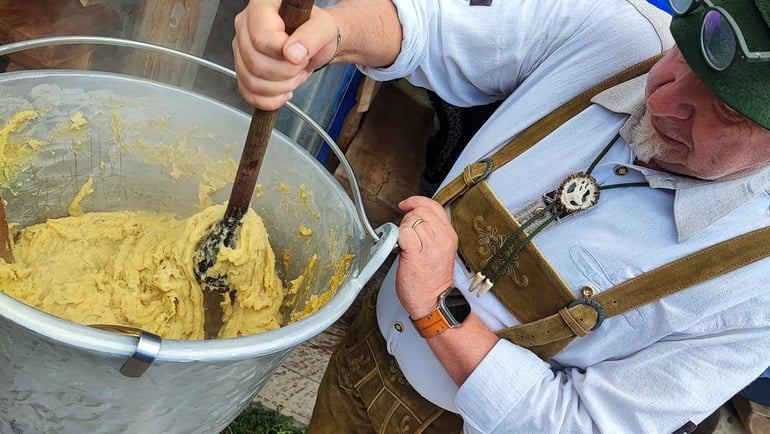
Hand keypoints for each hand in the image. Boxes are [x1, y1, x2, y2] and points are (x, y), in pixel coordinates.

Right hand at [232, 0, 339, 109]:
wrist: (314, 43)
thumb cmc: (316, 30)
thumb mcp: (324, 28)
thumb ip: (311, 36)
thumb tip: (293, 53)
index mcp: (262, 6)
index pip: (262, 38)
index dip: (284, 54)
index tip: (300, 54)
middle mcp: (246, 24)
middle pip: (255, 62)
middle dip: (285, 73)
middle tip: (301, 65)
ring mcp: (241, 47)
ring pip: (250, 80)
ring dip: (279, 87)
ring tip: (295, 75)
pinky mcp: (242, 67)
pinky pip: (247, 91)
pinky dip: (268, 99)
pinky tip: (283, 91)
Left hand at [396, 196, 457, 318]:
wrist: (433, 301)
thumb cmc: (432, 281)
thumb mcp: (438, 251)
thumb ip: (430, 233)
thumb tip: (413, 220)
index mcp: (449, 236)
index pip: (434, 206)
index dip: (417, 201)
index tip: (406, 205)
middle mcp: (442, 238)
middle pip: (421, 210)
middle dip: (408, 217)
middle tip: (405, 233)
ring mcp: (430, 246)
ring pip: (411, 220)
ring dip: (403, 229)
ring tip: (404, 244)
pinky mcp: (416, 254)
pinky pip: (404, 232)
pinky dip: (398, 237)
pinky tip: (399, 248)